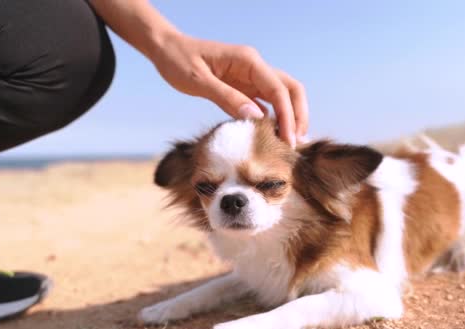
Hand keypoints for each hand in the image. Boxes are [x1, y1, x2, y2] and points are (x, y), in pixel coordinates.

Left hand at [150, 32, 308, 147]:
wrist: (166, 49)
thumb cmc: (178, 61)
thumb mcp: (199, 81)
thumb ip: (227, 98)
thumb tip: (256, 118)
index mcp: (248, 61)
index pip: (279, 90)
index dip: (288, 117)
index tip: (288, 141)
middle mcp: (255, 67)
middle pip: (290, 90)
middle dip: (298, 116)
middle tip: (296, 143)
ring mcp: (251, 77)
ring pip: (282, 96)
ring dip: (290, 117)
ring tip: (290, 144)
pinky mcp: (244, 87)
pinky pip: (266, 103)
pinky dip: (274, 118)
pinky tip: (272, 136)